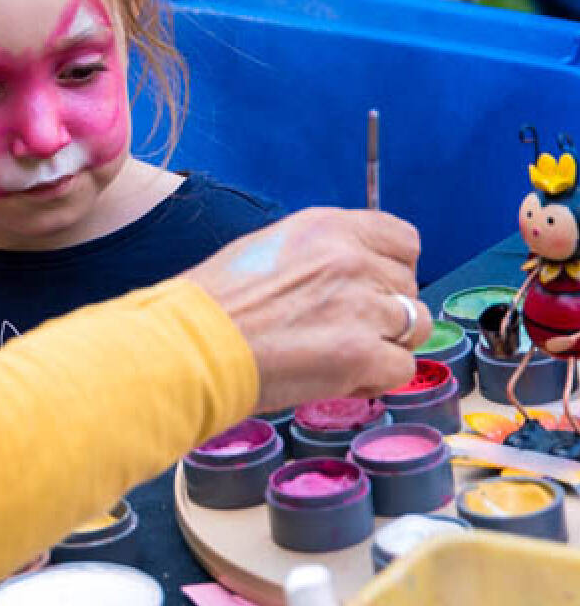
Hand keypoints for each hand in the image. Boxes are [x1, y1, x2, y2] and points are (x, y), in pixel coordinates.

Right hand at [190, 208, 431, 411]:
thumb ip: (323, 255)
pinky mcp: (363, 353)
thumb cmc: (216, 302)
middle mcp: (352, 259)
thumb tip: (357, 277)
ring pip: (415, 327)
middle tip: (339, 329)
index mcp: (328, 226)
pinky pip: (401, 368)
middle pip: (409, 286)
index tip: (371, 288)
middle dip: (383, 311)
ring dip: (385, 344)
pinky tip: (336, 378)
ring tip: (340, 355)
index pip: (403, 239)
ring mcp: (361, 306)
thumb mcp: (270, 249)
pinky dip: (373, 379)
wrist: (191, 343)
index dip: (392, 267)